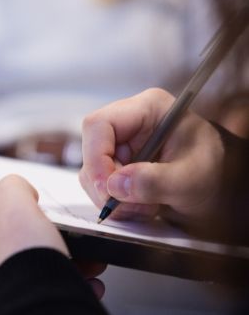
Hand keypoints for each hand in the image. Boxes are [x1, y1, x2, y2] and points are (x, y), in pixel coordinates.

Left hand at [0, 175, 73, 314]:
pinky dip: (61, 290)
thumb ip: (12, 190)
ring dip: (58, 264)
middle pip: (1, 248)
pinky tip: (86, 286)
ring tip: (87, 262)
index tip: (12, 205)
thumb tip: (14, 188)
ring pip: (24, 275)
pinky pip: (37, 301)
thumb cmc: (21, 275)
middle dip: (38, 238)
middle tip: (61, 233)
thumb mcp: (18, 213)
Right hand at [79, 88, 224, 223]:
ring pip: (91, 172)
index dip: (96, 156)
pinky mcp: (117, 165)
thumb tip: (114, 186)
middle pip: (91, 151)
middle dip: (106, 184)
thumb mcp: (191, 180)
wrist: (223, 189)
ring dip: (111, 197)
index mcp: (148, 109)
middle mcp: (128, 123)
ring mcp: (120, 145)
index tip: (107, 188)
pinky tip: (140, 205)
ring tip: (144, 206)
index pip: (100, 124)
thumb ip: (154, 182)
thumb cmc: (215, 173)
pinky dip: (115, 202)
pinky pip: (100, 185)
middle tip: (130, 204)